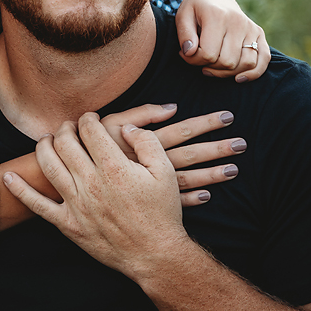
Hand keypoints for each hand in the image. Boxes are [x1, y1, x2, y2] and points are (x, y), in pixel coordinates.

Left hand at [3, 115, 186, 276]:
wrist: (155, 255)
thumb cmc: (162, 212)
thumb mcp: (164, 171)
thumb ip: (146, 142)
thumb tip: (125, 127)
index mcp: (114, 167)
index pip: (90, 130)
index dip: (88, 119)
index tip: (91, 119)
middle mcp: (91, 183)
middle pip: (65, 142)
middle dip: (65, 128)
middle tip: (69, 128)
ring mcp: (76, 204)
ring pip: (48, 165)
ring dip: (44, 146)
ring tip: (48, 140)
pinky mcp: (68, 224)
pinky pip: (36, 205)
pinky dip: (19, 189)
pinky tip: (8, 176)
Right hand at [99, 104, 244, 205]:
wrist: (67, 184)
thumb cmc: (85, 150)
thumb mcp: (108, 127)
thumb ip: (139, 115)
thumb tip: (172, 107)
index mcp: (144, 143)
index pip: (181, 130)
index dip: (205, 123)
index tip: (228, 117)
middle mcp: (150, 164)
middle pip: (190, 155)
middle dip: (217, 149)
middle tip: (243, 144)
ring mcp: (149, 186)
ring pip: (186, 179)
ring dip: (210, 174)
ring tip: (233, 169)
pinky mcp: (144, 202)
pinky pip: (172, 202)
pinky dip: (190, 198)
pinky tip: (206, 196)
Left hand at [176, 0, 269, 80]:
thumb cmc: (196, 10)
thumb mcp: (182, 16)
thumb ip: (184, 35)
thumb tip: (189, 52)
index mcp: (217, 16)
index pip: (208, 53)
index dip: (194, 60)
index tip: (186, 54)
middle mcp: (238, 22)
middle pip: (227, 62)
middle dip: (210, 67)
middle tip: (200, 59)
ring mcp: (251, 28)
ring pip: (246, 64)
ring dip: (227, 72)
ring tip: (213, 66)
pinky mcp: (259, 34)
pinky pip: (264, 59)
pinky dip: (253, 73)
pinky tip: (238, 78)